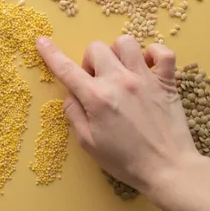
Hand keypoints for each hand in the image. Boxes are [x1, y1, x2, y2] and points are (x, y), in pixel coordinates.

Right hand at [36, 35, 203, 195]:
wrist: (168, 169)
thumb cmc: (125, 161)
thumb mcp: (88, 143)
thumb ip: (74, 114)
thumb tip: (72, 94)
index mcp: (96, 98)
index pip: (66, 69)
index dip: (50, 53)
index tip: (41, 41)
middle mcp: (119, 81)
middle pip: (96, 48)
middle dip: (90, 61)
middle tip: (95, 82)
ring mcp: (145, 78)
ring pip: (126, 42)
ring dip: (117, 53)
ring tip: (120, 71)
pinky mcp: (167, 81)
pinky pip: (163, 52)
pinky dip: (153, 54)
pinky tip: (147, 67)